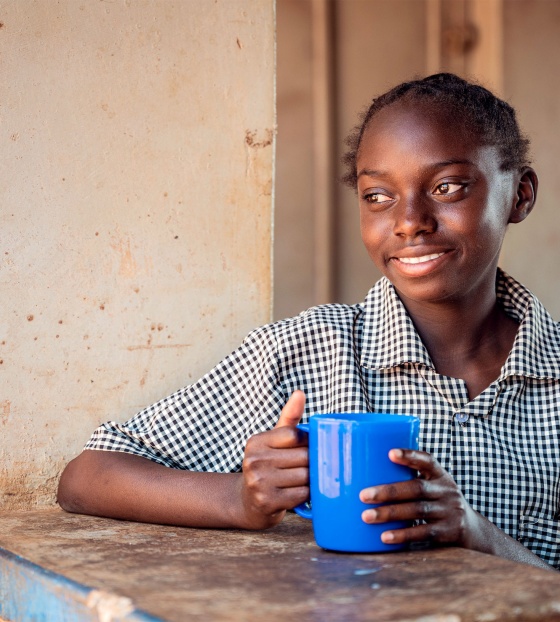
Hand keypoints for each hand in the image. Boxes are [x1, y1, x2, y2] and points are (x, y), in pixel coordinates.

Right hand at [239, 390, 308, 528]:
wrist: (248, 503)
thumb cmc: (267, 466)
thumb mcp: (274, 441)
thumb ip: (289, 418)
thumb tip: (300, 393)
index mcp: (256, 442)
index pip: (294, 435)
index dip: (307, 442)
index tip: (308, 448)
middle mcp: (254, 460)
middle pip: (303, 456)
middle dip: (312, 462)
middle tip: (310, 466)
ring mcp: (259, 482)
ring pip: (304, 475)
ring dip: (311, 479)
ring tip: (304, 479)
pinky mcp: (267, 502)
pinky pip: (301, 494)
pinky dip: (306, 494)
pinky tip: (299, 492)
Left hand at [360, 449, 478, 548]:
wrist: (472, 531)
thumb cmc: (438, 503)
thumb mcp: (433, 487)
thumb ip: (410, 480)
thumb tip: (364, 473)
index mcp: (440, 476)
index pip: (427, 461)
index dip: (410, 455)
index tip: (390, 453)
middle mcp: (447, 491)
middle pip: (416, 488)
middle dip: (388, 491)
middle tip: (363, 496)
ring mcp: (450, 512)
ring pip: (417, 511)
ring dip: (390, 514)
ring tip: (367, 516)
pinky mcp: (449, 533)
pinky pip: (424, 533)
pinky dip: (403, 535)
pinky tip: (385, 536)